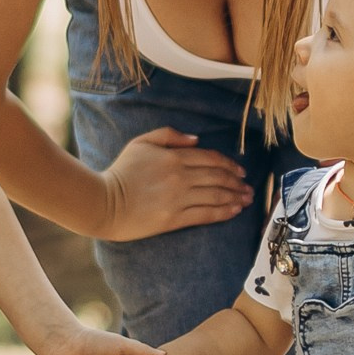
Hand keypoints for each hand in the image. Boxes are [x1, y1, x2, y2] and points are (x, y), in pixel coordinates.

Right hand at [98, 128, 251, 240]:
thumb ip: (170, 135)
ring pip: (216, 195)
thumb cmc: (121, 172)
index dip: (229, 164)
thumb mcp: (142, 143)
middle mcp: (180, 177)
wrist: (104, 203)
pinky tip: (234, 211)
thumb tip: (197, 140)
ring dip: (235, 197)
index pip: (210, 158)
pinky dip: (223, 212)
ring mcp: (178, 198)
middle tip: (249, 187)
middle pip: (218, 177)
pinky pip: (206, 214)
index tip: (240, 171)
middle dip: (237, 182)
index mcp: (173, 156)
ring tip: (247, 199)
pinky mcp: (175, 218)